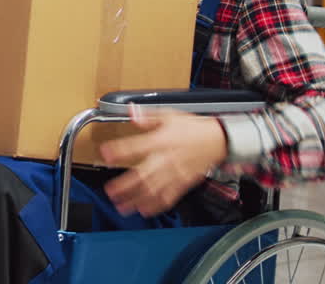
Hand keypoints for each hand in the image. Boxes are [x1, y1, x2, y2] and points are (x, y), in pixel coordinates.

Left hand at [99, 107, 227, 217]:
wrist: (218, 140)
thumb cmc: (193, 128)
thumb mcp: (169, 115)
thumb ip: (148, 116)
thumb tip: (131, 113)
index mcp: (161, 140)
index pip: (136, 146)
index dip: (120, 150)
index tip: (105, 154)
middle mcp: (166, 158)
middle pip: (142, 174)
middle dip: (125, 185)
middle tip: (110, 191)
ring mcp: (175, 173)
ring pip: (153, 189)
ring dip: (136, 199)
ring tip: (121, 206)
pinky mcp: (184, 183)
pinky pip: (169, 196)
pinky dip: (156, 205)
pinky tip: (144, 210)